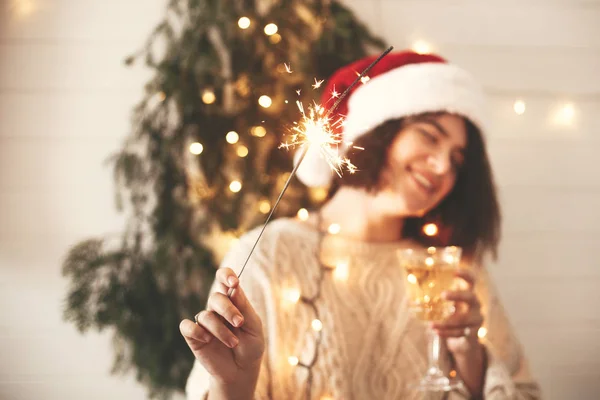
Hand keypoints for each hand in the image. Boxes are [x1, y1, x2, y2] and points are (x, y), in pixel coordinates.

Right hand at [179, 268, 264, 384]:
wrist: (242, 371)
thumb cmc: (250, 345)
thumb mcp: (254, 326)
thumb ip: (244, 307)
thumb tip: (235, 287)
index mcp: (232, 300)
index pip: (224, 278)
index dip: (226, 275)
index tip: (234, 283)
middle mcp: (216, 309)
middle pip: (215, 297)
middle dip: (228, 309)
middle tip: (239, 323)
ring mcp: (205, 322)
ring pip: (205, 315)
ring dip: (220, 329)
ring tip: (233, 343)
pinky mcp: (194, 337)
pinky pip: (187, 326)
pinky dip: (197, 331)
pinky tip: (207, 340)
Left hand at [431, 268, 483, 354]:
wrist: (464, 338)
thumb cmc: (452, 314)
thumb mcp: (446, 304)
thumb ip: (435, 295)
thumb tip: (410, 284)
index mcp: (468, 293)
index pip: (471, 280)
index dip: (465, 274)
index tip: (455, 271)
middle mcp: (476, 305)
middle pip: (470, 297)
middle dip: (457, 295)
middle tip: (442, 295)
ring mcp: (476, 319)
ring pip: (463, 320)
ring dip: (446, 322)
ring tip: (431, 325)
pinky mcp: (474, 333)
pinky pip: (460, 333)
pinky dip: (447, 333)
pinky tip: (436, 331)